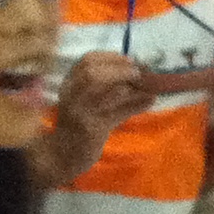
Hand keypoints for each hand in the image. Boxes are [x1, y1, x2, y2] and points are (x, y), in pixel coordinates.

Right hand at [37, 51, 150, 184]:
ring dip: (128, 86)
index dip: (111, 58)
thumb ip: (109, 88)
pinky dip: (135, 106)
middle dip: (119, 69)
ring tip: (147, 86)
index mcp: (70, 84)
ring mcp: (79, 112)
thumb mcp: (89, 103)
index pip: (86, 61)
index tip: (131, 60)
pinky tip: (150, 101)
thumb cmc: (79, 125)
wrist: (63, 155)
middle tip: (138, 73)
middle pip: (92, 73)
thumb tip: (142, 73)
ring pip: (102, 91)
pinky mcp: (90, 129)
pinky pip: (115, 114)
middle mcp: (71, 95)